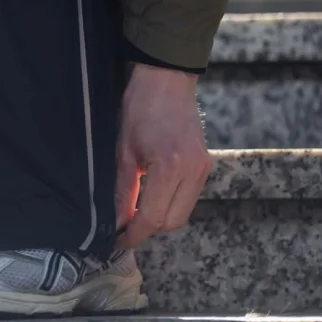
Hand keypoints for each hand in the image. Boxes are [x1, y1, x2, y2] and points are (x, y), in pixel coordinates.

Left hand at [115, 63, 211, 248]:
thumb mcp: (123, 151)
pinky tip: (151, 198)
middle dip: (147, 229)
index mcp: (170, 167)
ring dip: (159, 219)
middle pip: (171, 221)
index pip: (152, 217)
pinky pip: (188, 197)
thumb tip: (116, 221)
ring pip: (182, 213)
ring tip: (134, 214)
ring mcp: (203, 169)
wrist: (167, 80)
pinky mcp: (205, 165)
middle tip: (122, 227)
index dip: (133, 233)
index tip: (117, 240)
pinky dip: (170, 204)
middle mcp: (192, 172)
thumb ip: (122, 190)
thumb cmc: (140, 108)